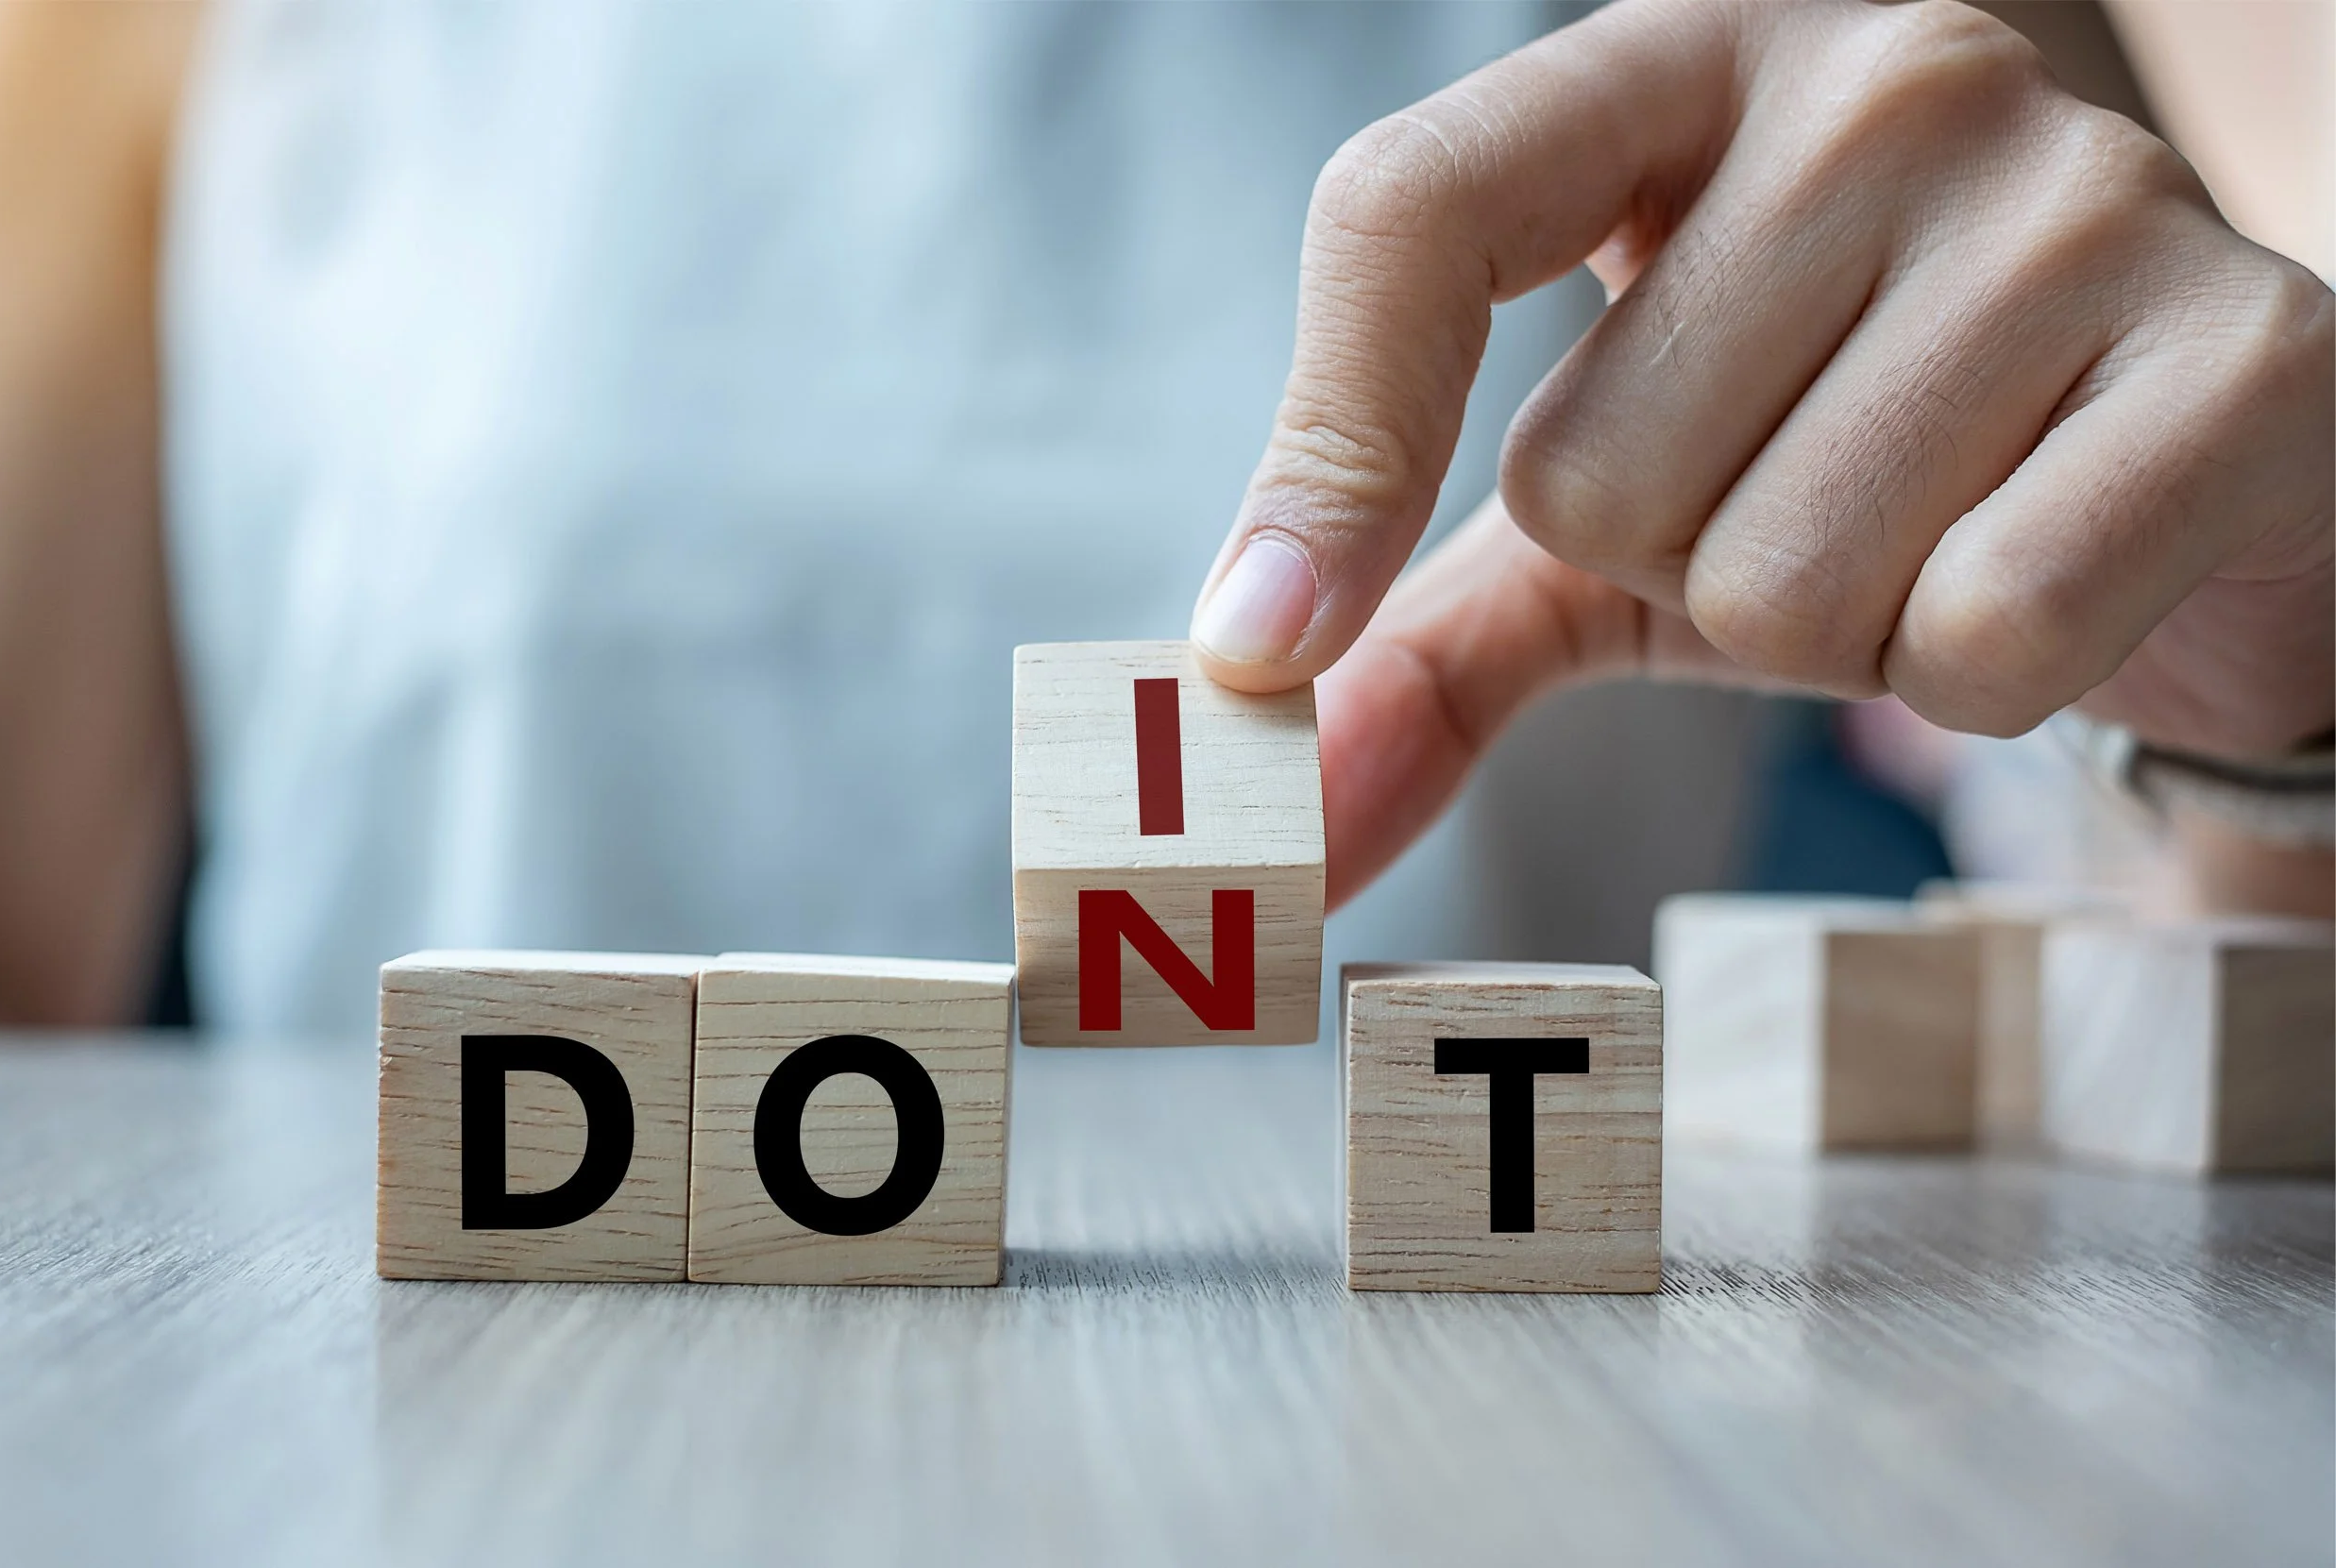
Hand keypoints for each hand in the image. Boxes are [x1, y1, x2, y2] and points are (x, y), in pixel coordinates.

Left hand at [1187, 0, 2332, 907]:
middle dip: (1679, 572)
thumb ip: (1423, 640)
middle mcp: (1878, 78)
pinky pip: (1978, 632)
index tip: (1266, 636)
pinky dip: (1984, 677)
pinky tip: (2056, 566)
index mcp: (1677, 71)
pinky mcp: (2246, 355)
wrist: (2177, 490)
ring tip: (1940, 524)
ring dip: (1833, 632)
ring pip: (1779, 582)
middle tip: (1816, 497)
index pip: (1414, 211)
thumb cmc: (1858, 468)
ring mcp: (2076, 193)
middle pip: (1593, 479)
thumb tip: (1268, 802)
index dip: (1328, 445)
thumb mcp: (1616, 526)